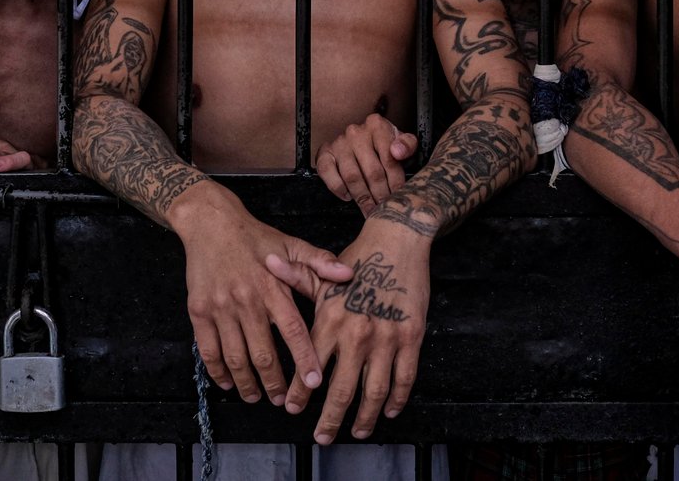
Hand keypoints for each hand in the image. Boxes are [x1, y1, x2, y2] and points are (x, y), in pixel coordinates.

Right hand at [181, 190, 353, 406]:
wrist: (210, 223)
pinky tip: (228, 383)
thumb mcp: (290, 244)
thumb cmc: (255, 237)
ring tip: (258, 397)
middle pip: (263, 353)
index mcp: (272, 286)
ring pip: (235, 357)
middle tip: (286, 401)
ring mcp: (220, 308)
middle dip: (275, 383)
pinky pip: (208, 351)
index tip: (314, 383)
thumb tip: (349, 275)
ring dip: (248, 383)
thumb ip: (320, 262)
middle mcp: (246, 300)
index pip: (293, 331)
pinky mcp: (198, 311)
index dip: (304, 360)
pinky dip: (218, 372)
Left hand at [274, 220, 430, 442]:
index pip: (311, 366)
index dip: (300, 391)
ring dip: (364, 417)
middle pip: (342, 389)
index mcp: (331, 320)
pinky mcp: (411, 337)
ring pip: (374, 390)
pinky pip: (404, 377)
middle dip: (330, 418)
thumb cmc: (358, 258)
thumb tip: (267, 262)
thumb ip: (295, 277)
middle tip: (321, 437)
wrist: (398, 241)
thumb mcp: (323, 271)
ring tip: (357, 432)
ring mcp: (386, 338)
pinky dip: (396, 399)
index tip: (292, 408)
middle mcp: (357, 334)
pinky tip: (387, 411)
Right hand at [315, 114, 417, 214]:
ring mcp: (339, 143)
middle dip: (380, 194)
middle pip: (372, 171)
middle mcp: (356, 132)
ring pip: (352, 176)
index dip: (395, 181)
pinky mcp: (325, 152)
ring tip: (370, 209)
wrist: (359, 138)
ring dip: (362, 197)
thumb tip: (398, 152)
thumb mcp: (399, 140)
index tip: (398, 196)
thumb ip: (407, 144)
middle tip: (385, 208)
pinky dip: (338, 188)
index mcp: (376, 125)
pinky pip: (328, 173)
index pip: (389, 159)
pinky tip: (348, 196)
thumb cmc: (382, 142)